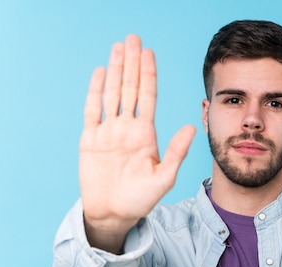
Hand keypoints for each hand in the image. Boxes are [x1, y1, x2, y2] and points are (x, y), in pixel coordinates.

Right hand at [78, 34, 194, 252]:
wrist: (114, 214)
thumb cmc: (141, 199)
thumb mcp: (164, 177)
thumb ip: (176, 152)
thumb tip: (191, 126)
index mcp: (146, 133)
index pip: (147, 96)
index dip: (148, 74)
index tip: (149, 53)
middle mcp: (127, 127)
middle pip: (130, 88)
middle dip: (132, 63)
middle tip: (133, 38)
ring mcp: (108, 132)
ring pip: (112, 94)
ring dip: (115, 70)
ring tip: (118, 47)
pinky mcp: (90, 140)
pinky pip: (92, 111)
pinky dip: (96, 91)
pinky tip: (101, 73)